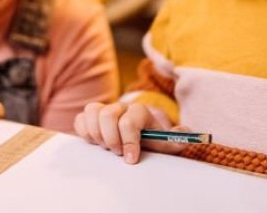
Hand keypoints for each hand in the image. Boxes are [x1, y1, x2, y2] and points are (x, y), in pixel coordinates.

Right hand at [72, 102, 188, 163]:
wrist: (138, 138)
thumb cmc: (150, 141)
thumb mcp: (164, 143)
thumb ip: (175, 140)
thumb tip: (186, 133)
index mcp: (140, 112)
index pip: (130, 119)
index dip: (129, 140)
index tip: (131, 159)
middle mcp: (121, 107)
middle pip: (108, 114)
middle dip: (111, 138)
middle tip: (117, 152)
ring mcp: (104, 110)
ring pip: (92, 111)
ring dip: (97, 134)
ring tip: (106, 147)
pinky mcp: (90, 117)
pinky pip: (80, 119)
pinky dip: (85, 132)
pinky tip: (95, 143)